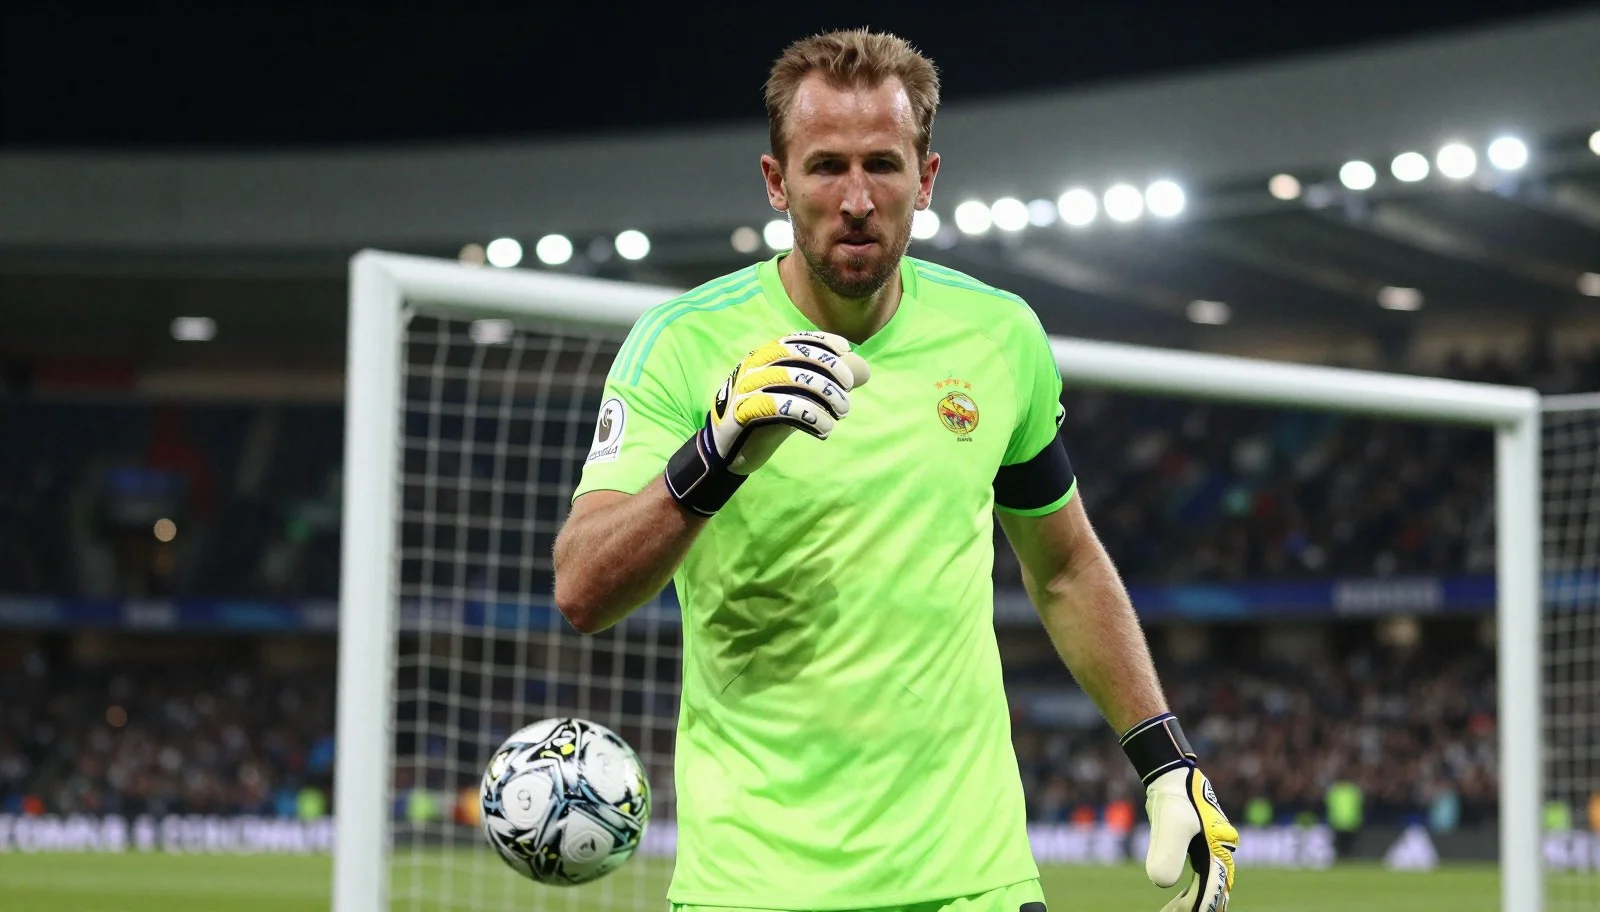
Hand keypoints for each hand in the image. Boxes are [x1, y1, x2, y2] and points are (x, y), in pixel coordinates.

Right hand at [707, 331, 869, 472]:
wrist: (729, 450)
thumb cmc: (766, 418)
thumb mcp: (795, 395)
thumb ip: (823, 380)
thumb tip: (863, 369)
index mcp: (763, 357)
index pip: (795, 340)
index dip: (822, 341)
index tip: (845, 349)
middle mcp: (752, 367)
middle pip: (797, 357)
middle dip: (829, 369)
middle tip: (848, 390)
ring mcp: (745, 389)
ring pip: (791, 379)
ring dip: (824, 394)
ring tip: (841, 413)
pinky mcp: (742, 413)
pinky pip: (780, 406)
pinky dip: (809, 415)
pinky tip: (824, 428)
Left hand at [1144, 766, 1237, 911]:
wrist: (1173, 777)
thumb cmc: (1174, 798)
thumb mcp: (1170, 824)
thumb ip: (1167, 851)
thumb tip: (1161, 884)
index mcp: (1220, 849)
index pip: (1211, 887)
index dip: (1198, 905)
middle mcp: (1221, 852)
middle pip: (1213, 889)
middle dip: (1197, 906)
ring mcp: (1213, 850)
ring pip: (1208, 884)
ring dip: (1193, 902)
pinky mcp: (1201, 848)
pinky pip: (1201, 876)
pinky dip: (1191, 892)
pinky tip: (1178, 902)